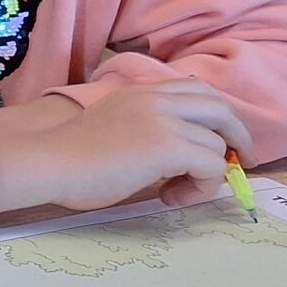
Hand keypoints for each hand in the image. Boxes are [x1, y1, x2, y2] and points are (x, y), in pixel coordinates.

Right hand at [2, 79, 251, 213]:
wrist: (49, 163)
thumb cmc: (71, 155)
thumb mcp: (116, 124)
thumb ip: (147, 125)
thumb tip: (183, 152)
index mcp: (142, 92)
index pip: (198, 91)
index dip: (217, 118)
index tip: (219, 142)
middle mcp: (157, 99)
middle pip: (221, 109)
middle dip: (237, 137)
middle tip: (234, 164)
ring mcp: (164, 120)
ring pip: (217, 145)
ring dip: (207, 174)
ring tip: (176, 191)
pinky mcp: (168, 146)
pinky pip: (212, 167)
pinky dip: (201, 187)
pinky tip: (171, 196)